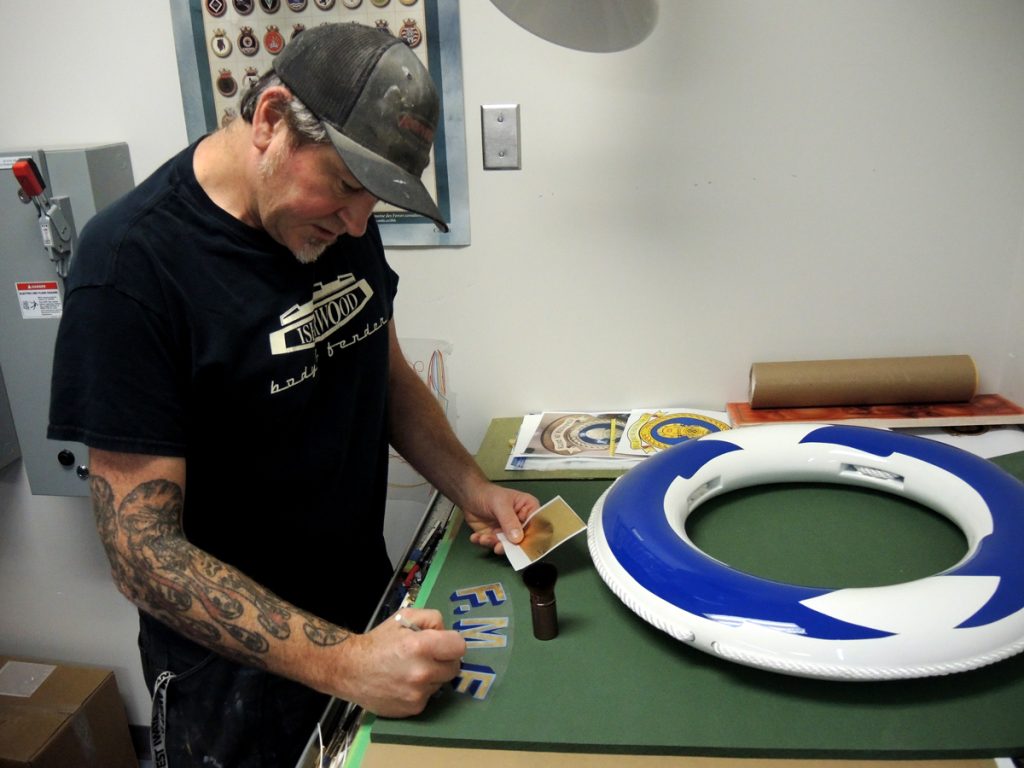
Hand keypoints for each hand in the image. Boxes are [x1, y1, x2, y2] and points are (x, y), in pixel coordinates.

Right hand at [338, 608, 464, 716]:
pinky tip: (404, 683)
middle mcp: (423, 673)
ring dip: (432, 676)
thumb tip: (447, 634)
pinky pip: (429, 697)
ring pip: (441, 683)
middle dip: (444, 660)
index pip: (460, 647)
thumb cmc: (379, 642)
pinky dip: (421, 690)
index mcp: (422, 646)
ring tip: (411, 670)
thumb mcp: (404, 617)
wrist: (350, 670)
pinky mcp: (413, 709)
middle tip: (427, 656)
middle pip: (455, 667)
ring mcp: (418, 694)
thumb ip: (432, 619)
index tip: (441, 643)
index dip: (450, 643)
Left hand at [464, 483, 539, 554]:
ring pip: (507, 545)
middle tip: (498, 547)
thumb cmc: (488, 494)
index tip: (522, 544)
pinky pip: (492, 545)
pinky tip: (476, 537)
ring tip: (483, 538)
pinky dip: (483, 543)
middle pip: (522, 540)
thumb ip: (509, 521)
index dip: (532, 537)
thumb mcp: (500, 504)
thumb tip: (517, 539)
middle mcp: (521, 523)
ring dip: (493, 544)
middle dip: (509, 545)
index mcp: (528, 510)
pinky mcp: (496, 537)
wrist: (469, 496)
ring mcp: (508, 532)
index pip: (536, 526)